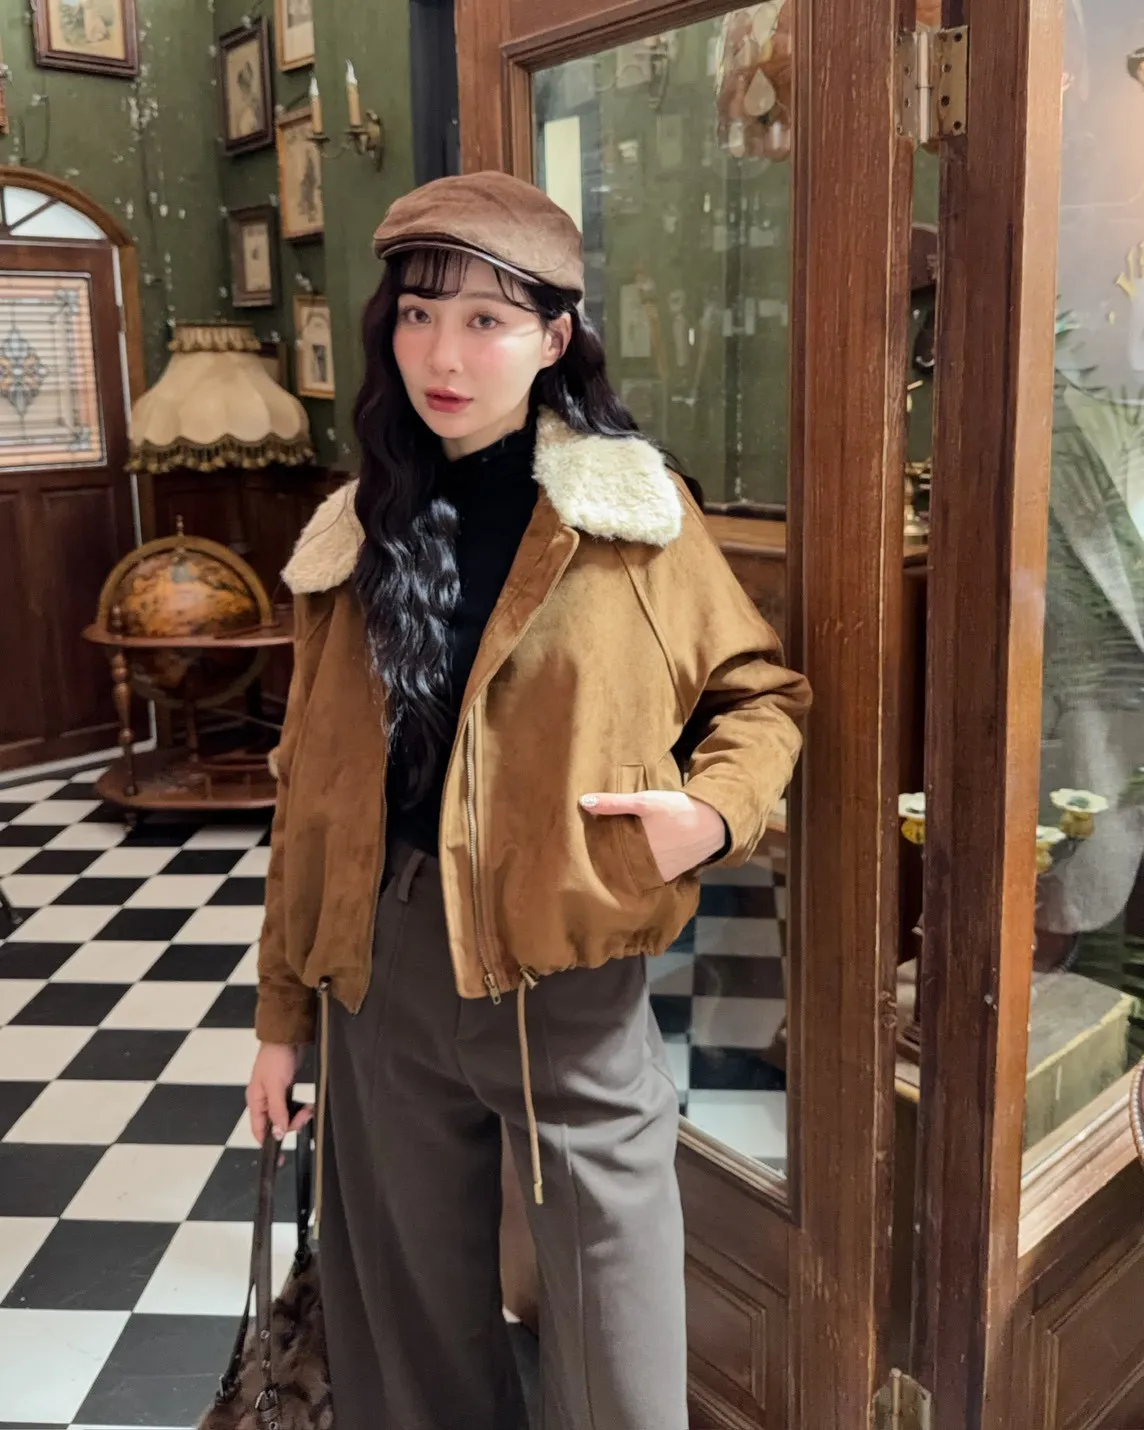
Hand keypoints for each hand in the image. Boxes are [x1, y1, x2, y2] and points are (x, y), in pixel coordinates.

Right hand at [247, 1042, 312, 1143]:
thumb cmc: (276, 1059)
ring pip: (286, 1116)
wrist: (287, 1037)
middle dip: (291, 1124)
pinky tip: (309, 1106)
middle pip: (276, 1124)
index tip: (280, 1156)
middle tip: (305, 1116)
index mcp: (256, 1101)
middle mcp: (264, 1100)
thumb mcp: (275, 1086)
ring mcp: (276, 1095)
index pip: (258, 1130)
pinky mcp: (287, 1088)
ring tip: (309, 1108)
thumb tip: (276, 1134)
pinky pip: (293, 1106)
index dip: (268, 1143)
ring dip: (299, 1116)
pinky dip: (301, 1108)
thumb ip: (276, 1111)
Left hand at [579, 789, 726, 882]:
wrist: (713, 823)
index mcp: (635, 854)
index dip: (594, 855)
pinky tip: (636, 859)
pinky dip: (642, 869)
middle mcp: (646, 870)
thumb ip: (614, 803)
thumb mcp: (645, 801)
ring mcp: (659, 875)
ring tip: (614, 855)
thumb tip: (582, 801)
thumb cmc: (676, 810)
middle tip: (594, 854)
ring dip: (626, 866)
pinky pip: (650, 875)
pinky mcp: (671, 875)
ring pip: (635, 873)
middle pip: (620, 868)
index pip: (606, 860)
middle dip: (609, 862)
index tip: (582, 851)